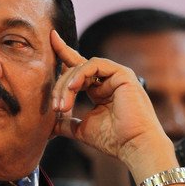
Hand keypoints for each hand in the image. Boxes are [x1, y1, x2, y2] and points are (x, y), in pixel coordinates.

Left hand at [50, 30, 172, 172]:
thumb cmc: (113, 140)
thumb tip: (50, 126)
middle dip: (59, 86)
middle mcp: (108, 80)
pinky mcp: (122, 74)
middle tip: (54, 107)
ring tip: (62, 105)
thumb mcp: (82, 130)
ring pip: (82, 67)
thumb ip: (66, 124)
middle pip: (75, 69)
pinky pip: (94, 65)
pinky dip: (80, 74)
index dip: (64, 52)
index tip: (51, 39)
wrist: (134, 146)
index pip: (78, 68)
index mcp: (99, 90)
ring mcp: (116, 75)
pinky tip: (72, 87)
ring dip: (67, 85)